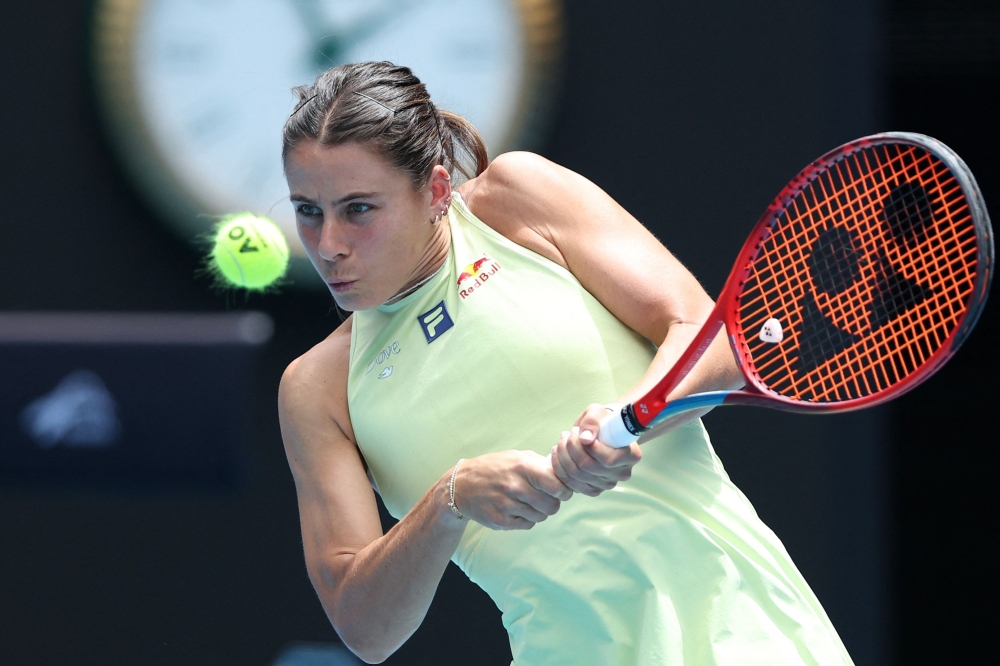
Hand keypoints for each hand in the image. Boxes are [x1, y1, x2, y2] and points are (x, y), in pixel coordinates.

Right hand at [451, 450, 572, 530]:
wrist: (461, 485)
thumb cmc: (494, 468)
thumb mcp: (516, 457)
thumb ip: (541, 464)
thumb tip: (565, 472)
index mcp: (522, 467)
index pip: (557, 486)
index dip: (563, 491)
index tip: (560, 491)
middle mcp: (515, 486)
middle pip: (552, 506)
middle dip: (552, 503)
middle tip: (543, 498)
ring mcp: (507, 505)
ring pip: (540, 517)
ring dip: (538, 512)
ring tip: (527, 502)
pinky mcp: (500, 521)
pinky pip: (527, 525)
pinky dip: (526, 519)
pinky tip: (516, 509)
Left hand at [550, 404, 641, 496]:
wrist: (601, 433)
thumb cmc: (602, 421)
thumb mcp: (598, 412)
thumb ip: (592, 421)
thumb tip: (585, 438)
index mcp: (631, 455)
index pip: (608, 459)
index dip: (589, 448)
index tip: (578, 432)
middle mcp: (622, 473)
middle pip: (588, 467)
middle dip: (571, 448)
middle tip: (566, 434)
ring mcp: (607, 484)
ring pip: (577, 476)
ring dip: (563, 456)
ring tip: (561, 441)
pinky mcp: (593, 489)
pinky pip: (571, 484)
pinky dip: (560, 468)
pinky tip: (558, 454)